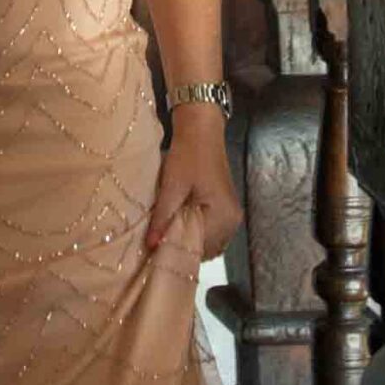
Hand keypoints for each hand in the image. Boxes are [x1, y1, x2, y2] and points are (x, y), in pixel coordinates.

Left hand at [147, 104, 241, 263]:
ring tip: (167, 237)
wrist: (201, 129)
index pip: (200, 249)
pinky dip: (197, 232)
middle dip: (184, 249)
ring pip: (210, 242)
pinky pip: (212, 231)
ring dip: (190, 242)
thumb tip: (151, 246)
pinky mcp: (226, 207)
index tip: (156, 254)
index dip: (178, 252)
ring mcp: (232, 214)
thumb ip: (163, 218)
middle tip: (159, 247)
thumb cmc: (187, 155)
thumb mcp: (171, 187)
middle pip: (207, 250)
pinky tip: (179, 226)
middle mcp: (232, 220)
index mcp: (222, 216)